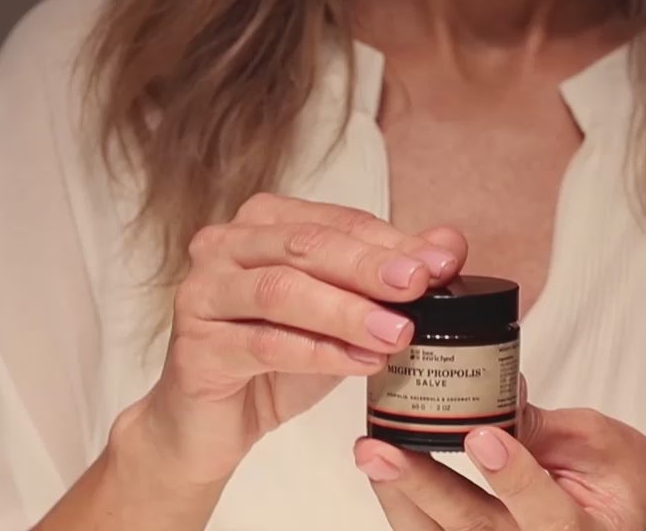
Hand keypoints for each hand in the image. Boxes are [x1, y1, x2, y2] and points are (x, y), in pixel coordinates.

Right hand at [123, 193, 465, 483]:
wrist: (211, 425)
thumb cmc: (276, 357)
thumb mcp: (342, 314)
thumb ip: (390, 275)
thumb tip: (450, 244)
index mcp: (263, 222)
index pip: (336, 221)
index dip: (392, 240)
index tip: (444, 262)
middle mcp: (225, 245)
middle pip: (307, 245)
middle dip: (369, 266)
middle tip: (419, 285)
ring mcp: (203, 293)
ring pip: (281, 291)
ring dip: (346, 311)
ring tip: (397, 332)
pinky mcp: (196, 347)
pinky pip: (263, 344)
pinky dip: (319, 353)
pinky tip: (360, 363)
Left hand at [354, 390, 645, 530]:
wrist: (645, 524)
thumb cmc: (631, 484)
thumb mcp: (604, 442)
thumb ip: (548, 427)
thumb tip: (496, 388)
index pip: (549, 514)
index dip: (513, 477)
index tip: (481, 436)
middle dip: (425, 488)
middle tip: (381, 450)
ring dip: (403, 499)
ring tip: (372, 455)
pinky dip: (409, 510)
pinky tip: (387, 474)